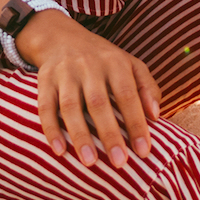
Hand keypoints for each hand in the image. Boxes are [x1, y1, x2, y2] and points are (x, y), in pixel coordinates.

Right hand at [17, 12, 161, 168]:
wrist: (60, 37)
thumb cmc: (103, 59)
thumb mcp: (130, 64)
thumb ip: (147, 87)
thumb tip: (156, 116)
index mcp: (115, 62)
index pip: (128, 95)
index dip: (136, 123)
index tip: (143, 151)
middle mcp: (89, 66)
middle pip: (99, 102)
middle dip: (109, 134)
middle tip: (119, 163)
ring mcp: (65, 73)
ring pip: (70, 106)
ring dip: (80, 135)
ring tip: (89, 162)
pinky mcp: (44, 81)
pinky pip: (45, 107)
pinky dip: (51, 129)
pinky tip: (59, 151)